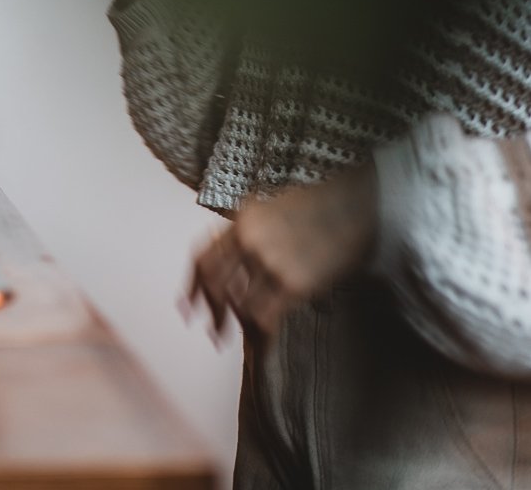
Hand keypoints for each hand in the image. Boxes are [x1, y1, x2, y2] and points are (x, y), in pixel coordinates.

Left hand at [185, 163, 377, 340]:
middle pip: (214, 285)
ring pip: (238, 305)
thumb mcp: (272, 208)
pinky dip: (260, 334)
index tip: (187, 306)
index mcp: (242, 222)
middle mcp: (250, 241)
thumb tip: (230, 260)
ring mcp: (271, 263)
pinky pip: (264, 318)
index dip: (192, 287)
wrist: (360, 205)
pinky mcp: (295, 284)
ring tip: (242, 334)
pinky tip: (263, 342)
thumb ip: (248, 231)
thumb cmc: (321, 206)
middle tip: (213, 331)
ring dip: (238, 324)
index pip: (203, 259)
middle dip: (211, 312)